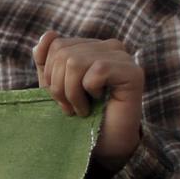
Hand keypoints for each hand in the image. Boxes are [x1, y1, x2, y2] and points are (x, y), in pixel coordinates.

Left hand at [33, 32, 143, 171]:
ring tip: (82, 107)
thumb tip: (48, 34)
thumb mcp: (55, 86)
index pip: (54, 44)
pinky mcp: (133, 72)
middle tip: (71, 107)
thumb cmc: (82, 116)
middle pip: (62, 52)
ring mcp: (122, 57)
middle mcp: (108, 46)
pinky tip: (99, 102)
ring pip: (75, 61)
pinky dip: (90, 92)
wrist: (105, 145)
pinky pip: (97, 71)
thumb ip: (46, 60)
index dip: (49, 73)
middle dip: (58, 86)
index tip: (61, 97)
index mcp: (90, 46)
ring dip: (72, 93)